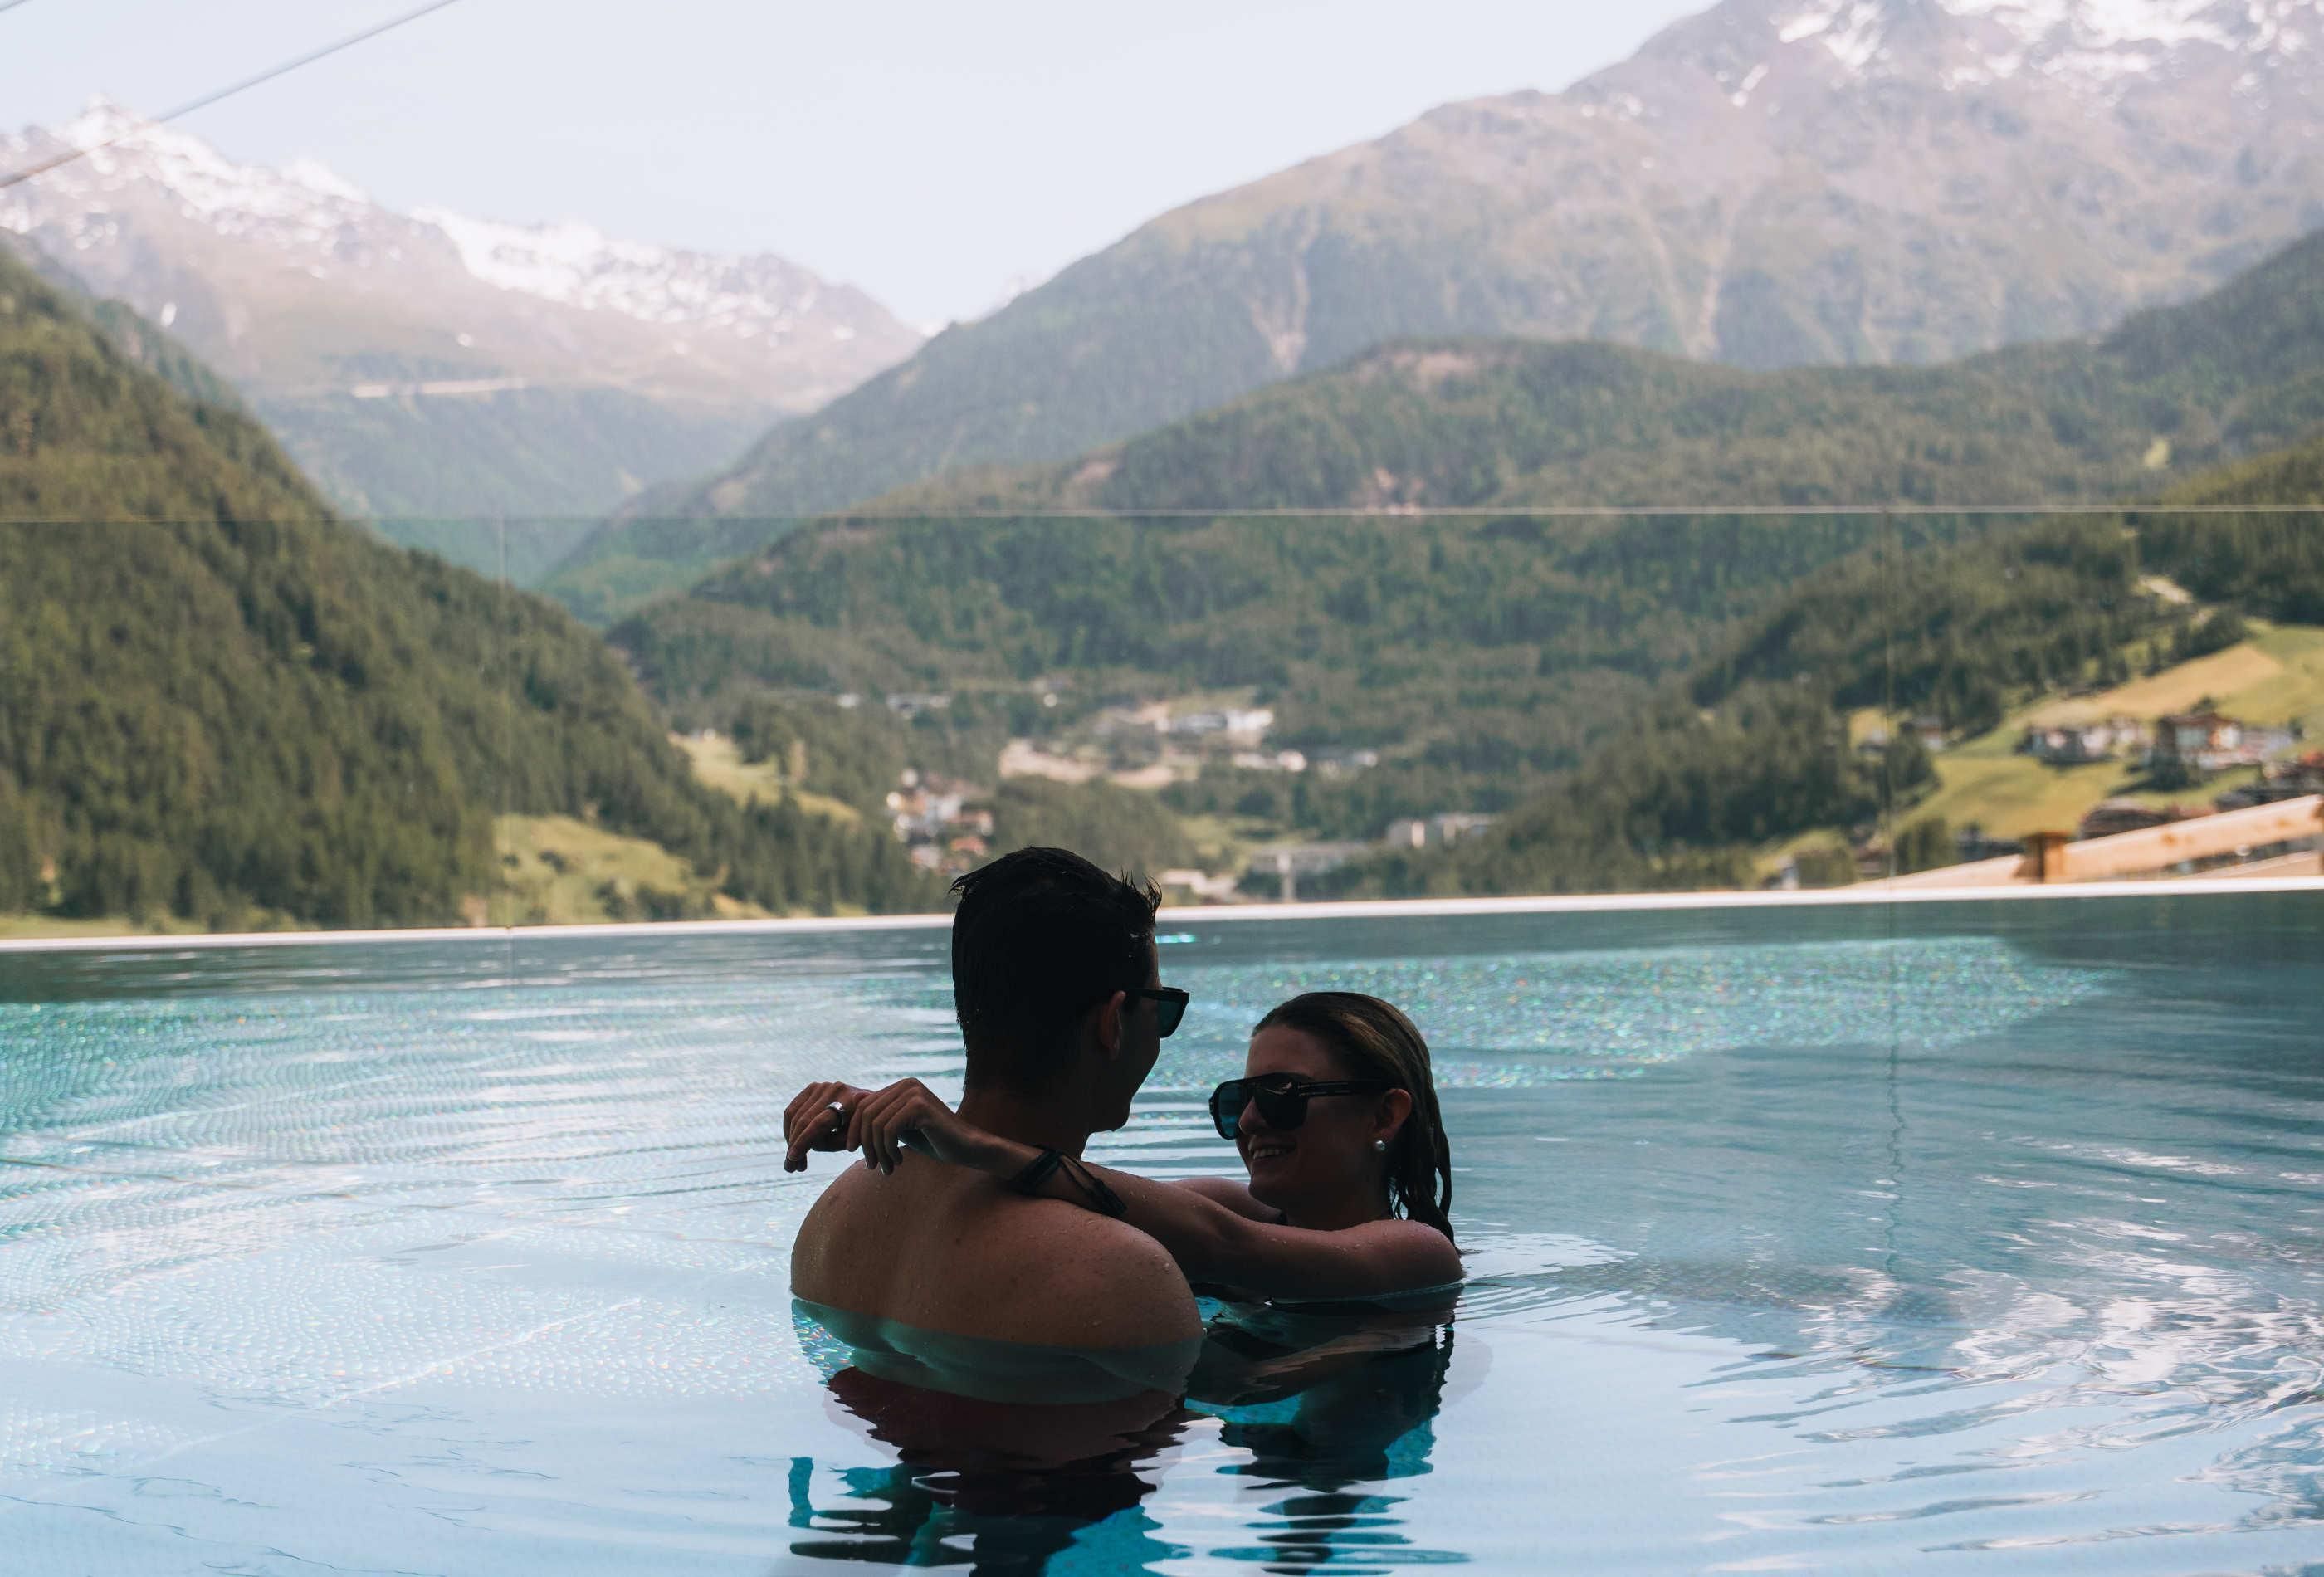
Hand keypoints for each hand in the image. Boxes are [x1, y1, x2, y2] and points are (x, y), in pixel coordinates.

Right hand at [783, 1081, 870, 1170]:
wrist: (870, 1105)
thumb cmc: (863, 1128)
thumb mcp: (855, 1139)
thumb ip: (833, 1142)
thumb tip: (807, 1143)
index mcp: (850, 1102)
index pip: (819, 1124)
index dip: (804, 1141)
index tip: (793, 1158)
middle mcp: (835, 1090)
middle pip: (804, 1120)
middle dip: (794, 1145)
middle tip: (791, 1168)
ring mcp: (822, 1086)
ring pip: (794, 1115)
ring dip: (790, 1140)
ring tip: (793, 1162)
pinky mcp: (812, 1088)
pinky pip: (792, 1109)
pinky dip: (789, 1128)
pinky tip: (792, 1144)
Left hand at [842, 1078, 1003, 1175]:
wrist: (966, 1148)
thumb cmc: (932, 1140)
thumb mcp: (899, 1128)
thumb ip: (879, 1120)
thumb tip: (847, 1113)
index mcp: (900, 1086)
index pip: (863, 1105)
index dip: (854, 1129)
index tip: (853, 1152)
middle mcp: (906, 1084)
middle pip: (866, 1114)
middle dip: (864, 1143)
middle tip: (872, 1165)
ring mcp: (914, 1093)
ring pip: (876, 1124)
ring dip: (878, 1151)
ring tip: (887, 1167)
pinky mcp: (920, 1106)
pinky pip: (889, 1130)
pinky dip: (889, 1150)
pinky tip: (899, 1160)